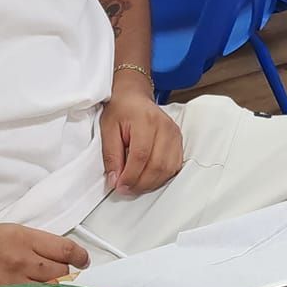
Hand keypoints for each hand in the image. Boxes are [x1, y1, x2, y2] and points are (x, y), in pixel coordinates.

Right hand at [0, 223, 87, 286]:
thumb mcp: (9, 232)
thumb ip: (36, 243)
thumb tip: (63, 255)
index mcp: (23, 238)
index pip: (65, 249)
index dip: (80, 257)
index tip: (84, 261)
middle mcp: (21, 260)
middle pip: (62, 272)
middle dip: (65, 275)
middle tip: (58, 276)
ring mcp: (13, 284)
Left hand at [100, 73, 181, 193]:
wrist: (134, 97)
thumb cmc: (120, 110)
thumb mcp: (108, 129)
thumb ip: (111, 155)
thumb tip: (115, 180)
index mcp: (146, 121)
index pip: (141, 156)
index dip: (130, 176)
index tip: (119, 186)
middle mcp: (165, 127)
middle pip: (157, 165)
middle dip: (140, 183)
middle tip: (126, 189)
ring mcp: (175, 134)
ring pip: (168, 169)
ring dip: (151, 183)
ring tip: (135, 185)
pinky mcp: (179, 141)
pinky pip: (174, 166)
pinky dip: (161, 177)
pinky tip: (148, 178)